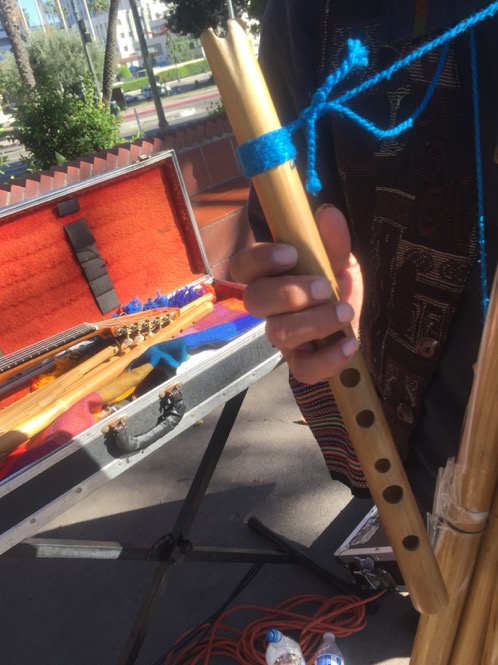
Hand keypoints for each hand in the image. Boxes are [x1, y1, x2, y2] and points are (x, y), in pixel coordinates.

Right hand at [230, 204, 362, 383]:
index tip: (291, 253)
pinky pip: (303, 369)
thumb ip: (332, 240)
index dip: (260, 260)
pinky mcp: (301, 362)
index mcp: (271, 275)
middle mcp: (269, 306)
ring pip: (278, 334)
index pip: (243, 266)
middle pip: (254, 301)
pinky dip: (328, 359)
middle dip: (289, 293)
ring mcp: (283, 336)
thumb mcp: (339, 257)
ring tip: (346, 311)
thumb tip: (328, 213)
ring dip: (314, 322)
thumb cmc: (336, 282)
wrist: (355, 317)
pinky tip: (351, 343)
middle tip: (325, 286)